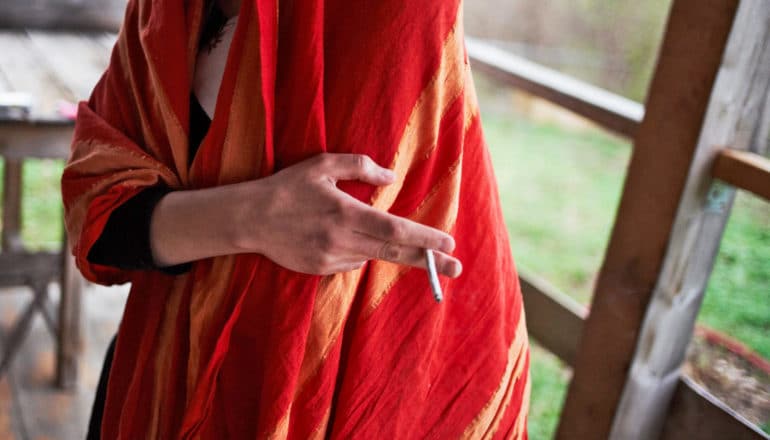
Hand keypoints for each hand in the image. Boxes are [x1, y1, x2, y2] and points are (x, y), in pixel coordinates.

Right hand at [233, 153, 462, 276]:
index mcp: (345, 213)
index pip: (395, 230)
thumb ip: (360, 167)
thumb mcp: (321, 165)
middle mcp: (341, 241)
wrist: (249, 219)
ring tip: (347, 225)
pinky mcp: (320, 270)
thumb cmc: (287, 187)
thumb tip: (391, 178)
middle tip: (457, 268)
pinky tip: (332, 234)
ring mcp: (330, 259)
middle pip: (394, 253)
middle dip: (429, 262)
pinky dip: (355, 250)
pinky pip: (350, 262)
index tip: (448, 243)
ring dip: (380, 247)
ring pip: (371, 257)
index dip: (424, 238)